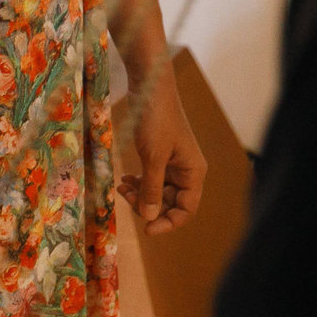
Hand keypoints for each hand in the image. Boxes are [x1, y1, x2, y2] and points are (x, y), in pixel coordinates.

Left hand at [119, 63, 205, 235]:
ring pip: (158, 191)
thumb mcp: (153, 157)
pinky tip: (125, 180)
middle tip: (125, 197)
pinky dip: (139, 182)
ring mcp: (173, 163)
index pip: (186, 209)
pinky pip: (151, 178)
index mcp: (194, 172)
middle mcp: (187, 170)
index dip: (168, 222)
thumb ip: (151, 188)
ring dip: (140, 194)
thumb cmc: (156, 120)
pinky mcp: (160, 155)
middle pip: (170, 202)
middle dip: (148, 205)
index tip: (146, 229)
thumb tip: (149, 217)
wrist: (150, 88)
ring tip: (122, 188)